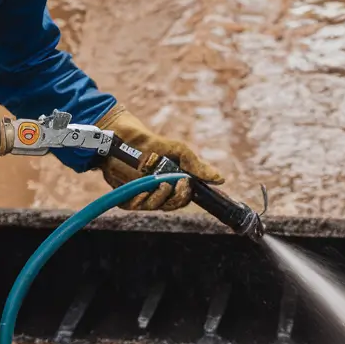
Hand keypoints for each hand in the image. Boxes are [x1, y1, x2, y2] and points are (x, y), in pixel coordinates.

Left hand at [96, 104, 223, 210]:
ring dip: (158, 197)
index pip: (183, 199)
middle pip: (170, 205)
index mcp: (172, 185)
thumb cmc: (152, 144)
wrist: (124, 137)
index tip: (185, 182)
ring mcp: (142, 196)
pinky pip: (134, 205)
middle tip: (172, 182)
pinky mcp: (125, 196)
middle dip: (173, 196)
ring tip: (159, 182)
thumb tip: (220, 179)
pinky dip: (139, 200)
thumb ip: (196, 166)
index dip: (185, 194)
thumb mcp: (177, 151)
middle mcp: (158, 193)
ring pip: (153, 206)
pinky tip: (141, 191)